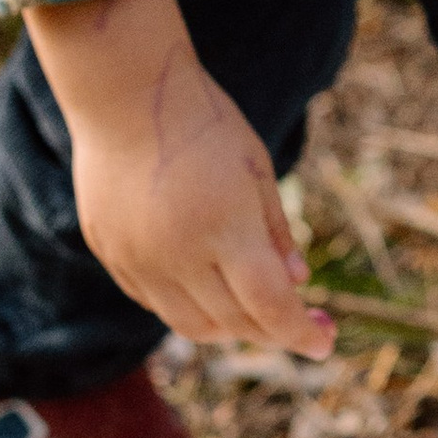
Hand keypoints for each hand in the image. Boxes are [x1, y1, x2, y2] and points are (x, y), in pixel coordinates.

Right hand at [25, 0, 334, 360]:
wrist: (124, 92)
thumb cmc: (203, 121)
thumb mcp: (255, 168)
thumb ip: (276, 231)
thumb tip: (296, 284)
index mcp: (224, 228)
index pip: (269, 307)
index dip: (300, 334)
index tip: (325, 345)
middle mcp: (178, 254)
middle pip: (233, 322)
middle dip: (273, 330)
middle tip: (304, 321)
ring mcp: (138, 258)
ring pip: (190, 324)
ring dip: (230, 326)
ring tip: (256, 307)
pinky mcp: (111, 253)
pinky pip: (155, 301)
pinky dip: (188, 305)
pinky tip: (208, 285)